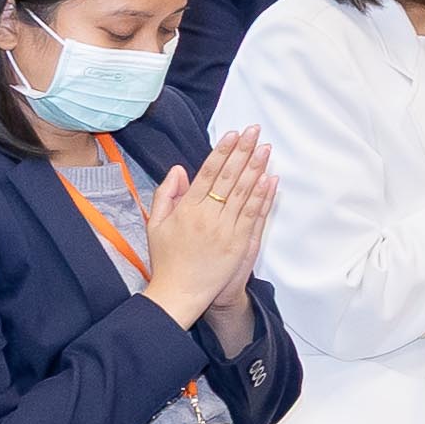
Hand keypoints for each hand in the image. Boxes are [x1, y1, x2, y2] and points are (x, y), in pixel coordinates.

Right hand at [139, 127, 275, 328]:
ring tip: (265, 148)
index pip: (207, 173)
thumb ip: (166, 195)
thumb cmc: (167, 259)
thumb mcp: (155, 224)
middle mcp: (207, 216)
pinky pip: (253, 214)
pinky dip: (262, 196)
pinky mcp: (239, 242)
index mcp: (186, 209)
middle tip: (255, 131)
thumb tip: (178, 169)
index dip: (222, 152)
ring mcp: (225, 229)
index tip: (233, 134)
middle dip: (243, 152)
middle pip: (229, 177)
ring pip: (244, 193)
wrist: (180, 292)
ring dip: (256, 168)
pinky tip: (270, 179)